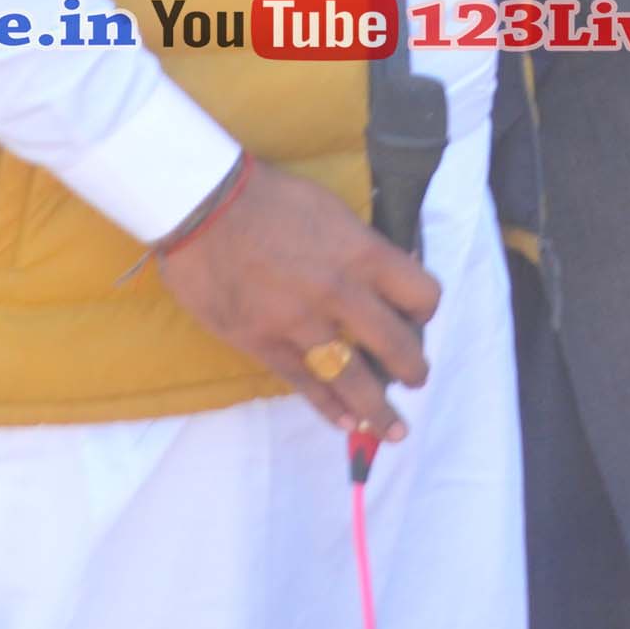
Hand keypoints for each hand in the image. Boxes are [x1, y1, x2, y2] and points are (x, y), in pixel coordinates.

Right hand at [155, 160, 439, 445]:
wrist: (203, 206)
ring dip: (377, 410)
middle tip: (416, 379)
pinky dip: (329, 406)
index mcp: (363, 254)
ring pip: (352, 378)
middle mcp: (340, 292)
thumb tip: (389, 274)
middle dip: (412, 369)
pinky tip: (346, 422)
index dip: (425, 311)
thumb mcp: (333, 212)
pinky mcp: (262, 342)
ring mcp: (300, 322)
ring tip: (392, 429)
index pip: (421, 294)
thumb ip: (361, 249)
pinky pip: (304, 383)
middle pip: (395, 344)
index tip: (418, 319)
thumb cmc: (270, 199)